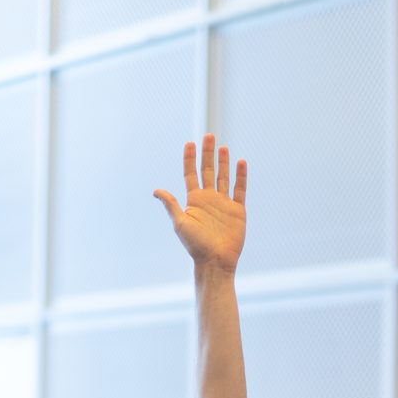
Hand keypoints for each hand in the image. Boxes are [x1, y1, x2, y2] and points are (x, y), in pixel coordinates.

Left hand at [153, 134, 247, 273]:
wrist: (216, 261)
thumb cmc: (196, 246)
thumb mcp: (180, 223)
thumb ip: (171, 205)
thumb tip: (156, 191)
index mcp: (194, 201)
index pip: (191, 174)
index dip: (190, 158)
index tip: (190, 143)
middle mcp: (208, 199)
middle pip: (207, 171)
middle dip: (207, 154)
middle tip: (208, 136)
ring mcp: (223, 204)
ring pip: (223, 177)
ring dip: (223, 162)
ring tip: (223, 147)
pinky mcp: (237, 211)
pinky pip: (239, 190)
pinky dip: (241, 176)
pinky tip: (240, 163)